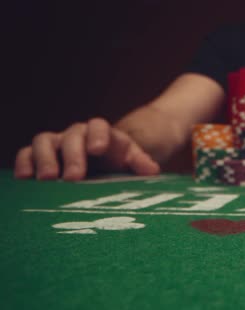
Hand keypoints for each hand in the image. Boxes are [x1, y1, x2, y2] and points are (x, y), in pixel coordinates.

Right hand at [14, 118, 159, 180]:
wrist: (104, 164)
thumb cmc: (118, 162)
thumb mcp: (132, 161)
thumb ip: (141, 163)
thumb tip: (152, 170)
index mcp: (102, 134)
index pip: (99, 127)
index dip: (98, 135)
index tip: (98, 149)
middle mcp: (77, 136)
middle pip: (71, 137)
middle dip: (72, 156)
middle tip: (73, 177)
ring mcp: (57, 145)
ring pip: (44, 141)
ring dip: (45, 159)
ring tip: (47, 179)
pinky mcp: (40, 156)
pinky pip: (26, 154)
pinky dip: (24, 163)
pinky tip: (25, 179)